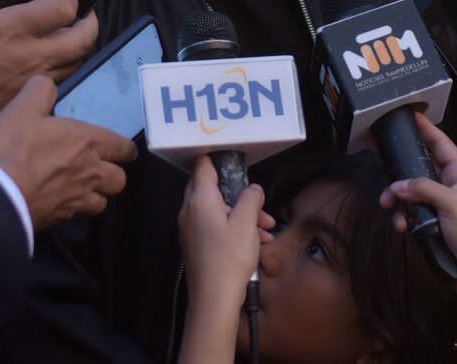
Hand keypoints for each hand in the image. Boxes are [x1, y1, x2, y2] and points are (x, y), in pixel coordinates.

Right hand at [0, 75, 136, 227]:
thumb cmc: (13, 150)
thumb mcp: (22, 107)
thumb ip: (40, 90)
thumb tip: (46, 84)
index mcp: (87, 142)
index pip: (123, 147)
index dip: (124, 148)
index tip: (122, 149)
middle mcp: (88, 172)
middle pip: (119, 179)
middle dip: (114, 174)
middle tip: (102, 168)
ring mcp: (75, 199)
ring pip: (101, 202)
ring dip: (96, 195)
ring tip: (82, 187)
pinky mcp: (58, 218)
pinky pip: (76, 216)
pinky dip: (72, 209)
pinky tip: (58, 201)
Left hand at [179, 156, 271, 313]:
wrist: (214, 299)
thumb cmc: (229, 258)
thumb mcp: (247, 223)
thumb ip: (251, 198)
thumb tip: (253, 189)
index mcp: (199, 199)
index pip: (202, 165)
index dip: (218, 158)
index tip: (234, 158)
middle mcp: (190, 211)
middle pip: (212, 189)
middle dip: (239, 194)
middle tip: (258, 203)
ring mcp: (191, 229)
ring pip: (218, 210)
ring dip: (242, 215)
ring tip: (266, 228)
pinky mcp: (196, 245)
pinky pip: (215, 227)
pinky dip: (234, 229)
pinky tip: (257, 242)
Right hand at [378, 113, 456, 304]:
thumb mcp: (453, 205)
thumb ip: (424, 189)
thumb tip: (396, 185)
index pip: (441, 142)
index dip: (425, 128)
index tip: (407, 114)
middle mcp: (450, 184)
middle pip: (420, 165)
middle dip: (400, 169)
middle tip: (380, 164)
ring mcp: (440, 203)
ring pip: (410, 190)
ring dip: (397, 197)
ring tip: (388, 206)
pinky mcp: (431, 222)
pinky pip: (410, 211)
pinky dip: (403, 216)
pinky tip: (401, 226)